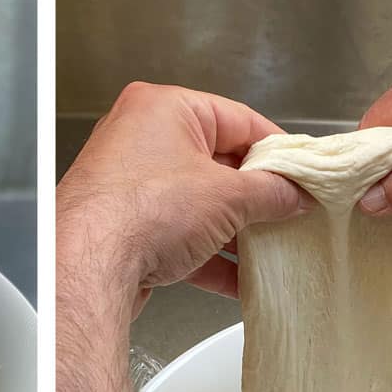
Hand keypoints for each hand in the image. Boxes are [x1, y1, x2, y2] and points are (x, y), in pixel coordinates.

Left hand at [57, 82, 310, 316]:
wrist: (87, 268)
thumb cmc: (140, 213)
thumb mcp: (228, 197)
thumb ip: (271, 193)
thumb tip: (294, 195)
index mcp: (163, 110)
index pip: (238, 120)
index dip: (277, 150)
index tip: (304, 173)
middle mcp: (141, 141)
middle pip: (219, 165)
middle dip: (256, 196)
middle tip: (290, 213)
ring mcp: (131, 188)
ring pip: (199, 206)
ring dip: (236, 232)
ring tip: (271, 249)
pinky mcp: (127, 230)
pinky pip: (179, 238)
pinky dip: (210, 258)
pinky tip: (239, 281)